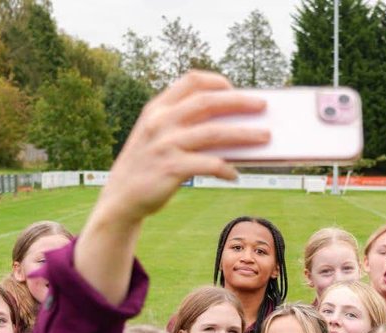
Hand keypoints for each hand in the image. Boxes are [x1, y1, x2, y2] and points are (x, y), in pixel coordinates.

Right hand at [97, 72, 266, 224]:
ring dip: (244, 135)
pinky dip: (226, 169)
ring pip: (214, 133)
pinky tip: (234, 175)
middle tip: (263, 106)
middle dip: (239, 102)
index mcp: (157, 108)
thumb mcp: (157, 137)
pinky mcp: (172, 169)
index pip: (191, 81)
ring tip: (264, 138)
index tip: (235, 89)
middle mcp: (160, 121)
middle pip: (208, 102)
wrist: (121, 198)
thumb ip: (184, 125)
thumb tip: (230, 126)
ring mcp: (165, 144)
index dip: (216, 82)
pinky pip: (209, 164)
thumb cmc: (147, 166)